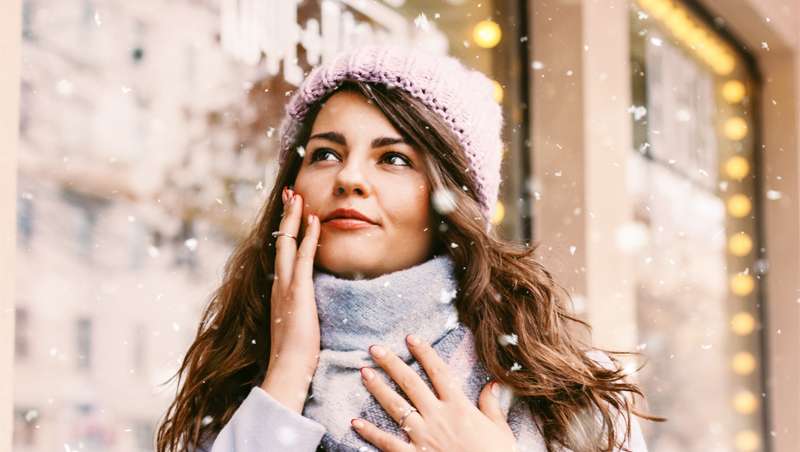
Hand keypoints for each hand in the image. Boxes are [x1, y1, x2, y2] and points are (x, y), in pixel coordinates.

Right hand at [260, 186, 321, 412]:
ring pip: (287, 242)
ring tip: (297, 195)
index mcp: (278, 290)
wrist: (288, 368)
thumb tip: (306, 305)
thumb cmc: (295, 353)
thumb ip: (299, 309)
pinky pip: (303, 256)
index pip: (282, 253)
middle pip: (280, 240)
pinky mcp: (297, 290)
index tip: (291, 212)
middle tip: (290, 192)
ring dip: (293, 217)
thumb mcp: (296, 323)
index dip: (286, 231)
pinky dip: (308, 236)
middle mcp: (278, 283)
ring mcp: (285, 285)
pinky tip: (313, 220)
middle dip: (285, 215)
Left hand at [351, 334, 516, 451]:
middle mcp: (438, 417)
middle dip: (391, 364)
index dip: (424, 353)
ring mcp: (424, 436)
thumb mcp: (499, 429)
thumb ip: (491, 405)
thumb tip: (492, 383)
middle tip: (375, 349)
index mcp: (459, 407)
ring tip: (363, 372)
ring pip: (396, 407)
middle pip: (410, 383)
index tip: (410, 337)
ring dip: (378, 389)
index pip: (438, 372)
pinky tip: (355, 421)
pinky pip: (388, 443)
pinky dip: (371, 432)